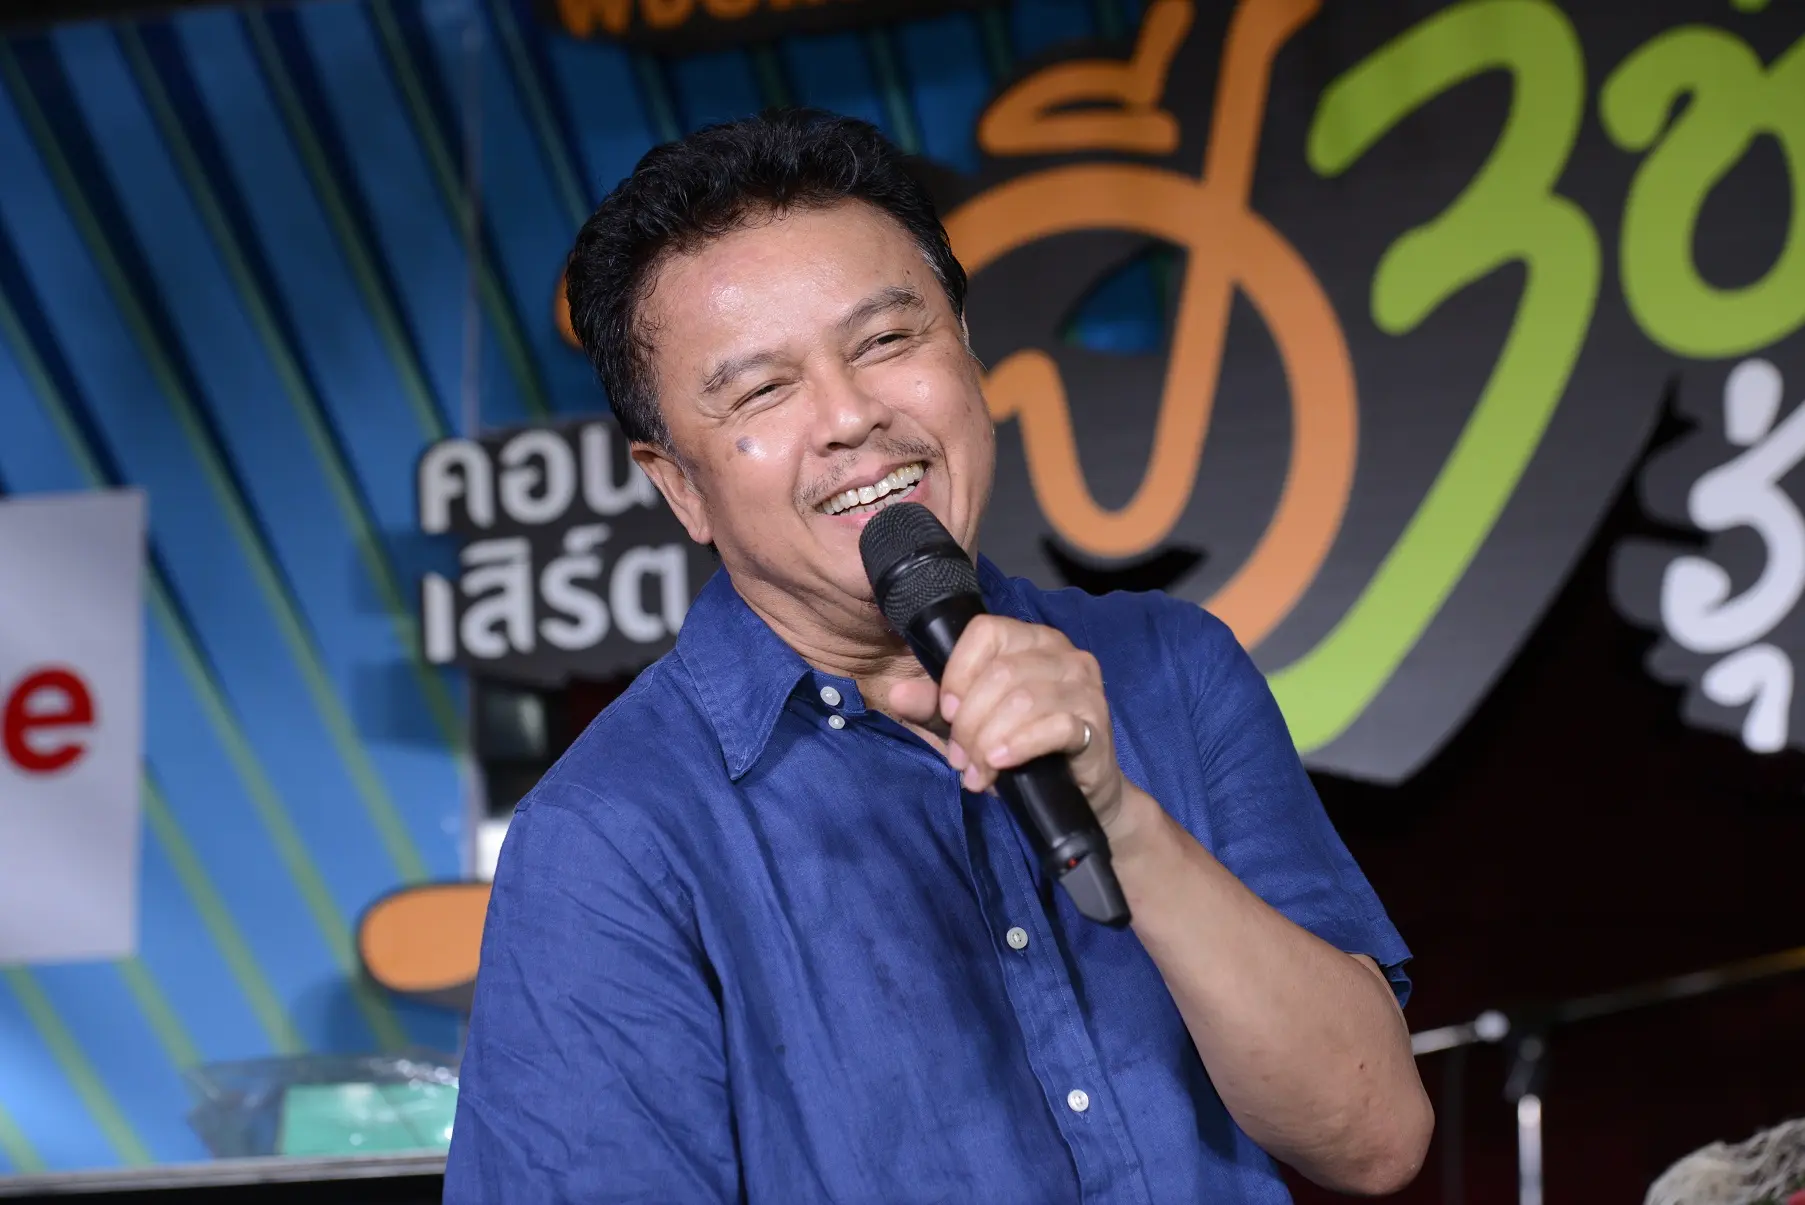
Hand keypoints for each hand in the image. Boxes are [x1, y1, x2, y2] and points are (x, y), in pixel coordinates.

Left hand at [888, 615, 1127, 831]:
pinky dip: (1020, 746)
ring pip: (1022, 700)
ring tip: (979, 772)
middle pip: (999, 673)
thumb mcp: (969, 726)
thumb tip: (898, 693)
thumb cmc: (1023, 749)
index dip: (959, 673)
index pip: (986, 631)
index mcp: (1029, 639)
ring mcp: (1083, 684)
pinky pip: (1054, 725)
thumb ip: (934, 708)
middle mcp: (1060, 652)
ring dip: (989, 741)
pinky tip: (1002, 763)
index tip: (948, 712)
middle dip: (969, 723)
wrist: (1080, 790)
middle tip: (960, 759)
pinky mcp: (1096, 720)